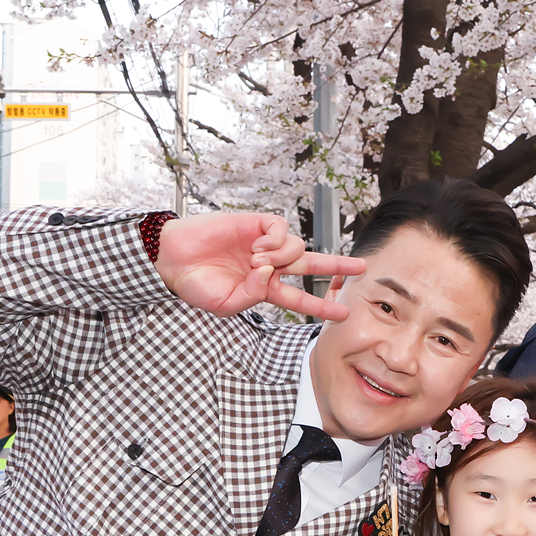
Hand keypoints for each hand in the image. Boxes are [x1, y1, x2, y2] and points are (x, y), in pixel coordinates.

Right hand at [154, 212, 364, 319]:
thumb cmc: (196, 285)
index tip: (343, 312)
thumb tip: (270, 274)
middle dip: (336, 266)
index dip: (320, 305)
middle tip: (361, 268)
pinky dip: (275, 239)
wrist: (173, 259)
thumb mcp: (225, 303)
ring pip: (296, 247)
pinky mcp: (255, 223)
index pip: (299, 297)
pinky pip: (281, 229)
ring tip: (257, 260)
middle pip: (311, 264)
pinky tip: (257, 246)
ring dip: (283, 256)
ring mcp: (264, 243)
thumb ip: (251, 296)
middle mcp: (269, 265)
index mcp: (264, 288)